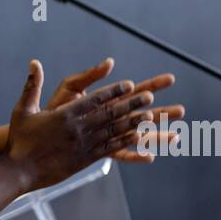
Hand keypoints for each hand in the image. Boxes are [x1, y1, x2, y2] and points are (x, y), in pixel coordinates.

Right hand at [6, 60, 155, 192]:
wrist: (19, 171)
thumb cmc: (19, 140)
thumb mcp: (23, 109)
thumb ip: (32, 85)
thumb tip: (34, 63)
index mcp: (64, 115)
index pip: (94, 100)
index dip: (113, 91)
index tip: (129, 84)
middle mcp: (77, 130)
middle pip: (109, 114)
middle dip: (131, 104)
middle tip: (149, 96)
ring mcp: (83, 145)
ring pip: (113, 131)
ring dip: (133, 122)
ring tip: (150, 115)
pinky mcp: (85, 160)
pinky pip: (109, 149)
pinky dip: (124, 141)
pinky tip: (138, 137)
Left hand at [46, 58, 185, 162]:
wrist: (38, 132)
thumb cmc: (53, 107)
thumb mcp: (71, 86)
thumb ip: (90, 75)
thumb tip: (110, 62)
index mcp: (108, 100)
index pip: (136, 90)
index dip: (154, 84)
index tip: (171, 78)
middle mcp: (112, 118)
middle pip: (143, 114)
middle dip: (163, 112)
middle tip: (182, 110)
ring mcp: (108, 134)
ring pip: (138, 135)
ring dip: (157, 136)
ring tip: (176, 137)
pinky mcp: (99, 149)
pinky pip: (121, 153)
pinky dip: (135, 156)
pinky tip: (150, 157)